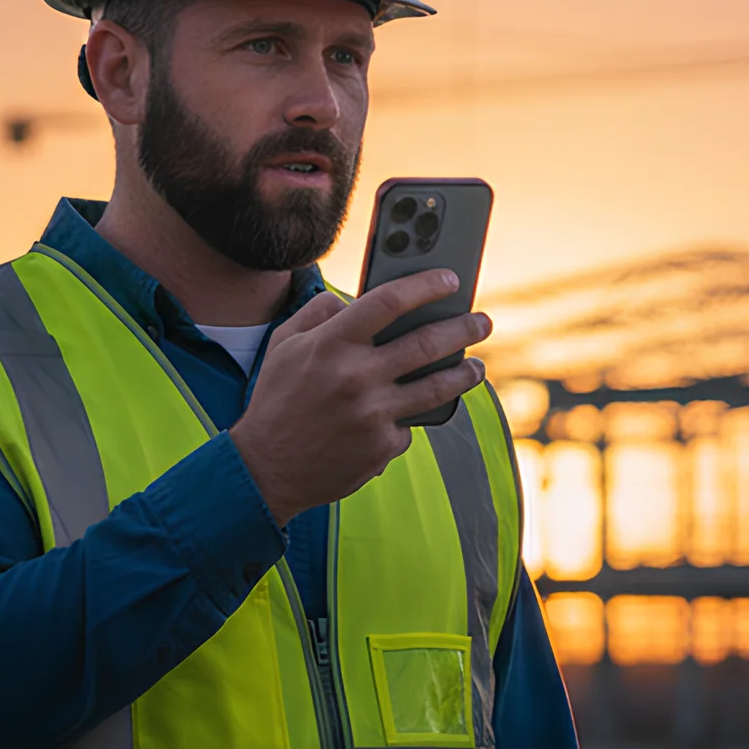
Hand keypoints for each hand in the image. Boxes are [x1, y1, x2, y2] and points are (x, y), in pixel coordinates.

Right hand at [228, 271, 491, 525]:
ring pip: (437, 387)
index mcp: (332, 344)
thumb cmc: (276, 400)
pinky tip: (409, 414)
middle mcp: (356, 376)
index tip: (449, 280)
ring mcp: (373, 414)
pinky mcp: (382, 446)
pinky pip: (410, 424)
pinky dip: (410, 417)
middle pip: (427, 343)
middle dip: (464, 328)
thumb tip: (351, 299)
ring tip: (476, 366)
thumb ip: (318, 313)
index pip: (390, 301)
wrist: (266, 468)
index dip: (426, 286)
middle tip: (482, 321)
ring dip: (465, 373)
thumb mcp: (284, 345)